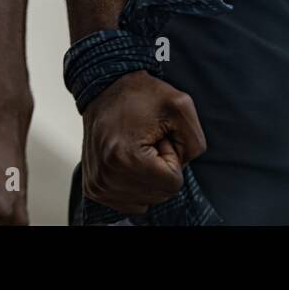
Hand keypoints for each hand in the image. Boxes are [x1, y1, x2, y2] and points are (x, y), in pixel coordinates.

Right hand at [81, 70, 205, 215]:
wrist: (105, 87)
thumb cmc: (142, 94)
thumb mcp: (181, 106)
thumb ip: (195, 142)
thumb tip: (183, 168)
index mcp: (127, 159)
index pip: (173, 184)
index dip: (172, 156)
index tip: (157, 135)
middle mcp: (107, 177)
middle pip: (160, 195)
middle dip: (160, 169)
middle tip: (146, 141)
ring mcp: (98, 185)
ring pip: (146, 201)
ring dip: (147, 177)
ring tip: (135, 148)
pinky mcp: (93, 188)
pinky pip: (130, 203)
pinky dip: (135, 184)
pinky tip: (126, 160)